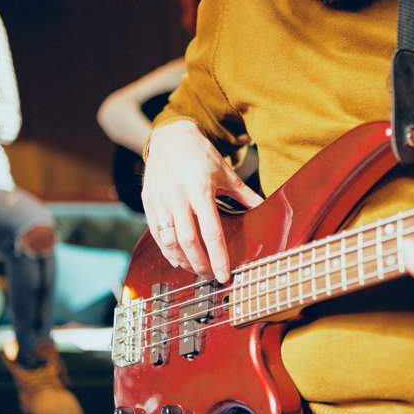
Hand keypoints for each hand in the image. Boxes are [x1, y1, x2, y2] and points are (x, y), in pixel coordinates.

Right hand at [142, 122, 262, 281]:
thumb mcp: (226, 172)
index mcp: (201, 190)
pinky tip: (178, 258)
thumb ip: (244, 194)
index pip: (212, 232)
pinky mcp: (149, 202)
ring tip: (195, 269)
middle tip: (210, 276)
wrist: (171, 136)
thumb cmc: (201, 155)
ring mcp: (161, 200)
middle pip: (189, 241)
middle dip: (200, 264)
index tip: (224, 275)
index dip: (219, 257)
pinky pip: (156, 233)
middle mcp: (179, 197)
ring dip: (183, 260)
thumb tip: (265, 207)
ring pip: (169, 241)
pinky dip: (167, 250)